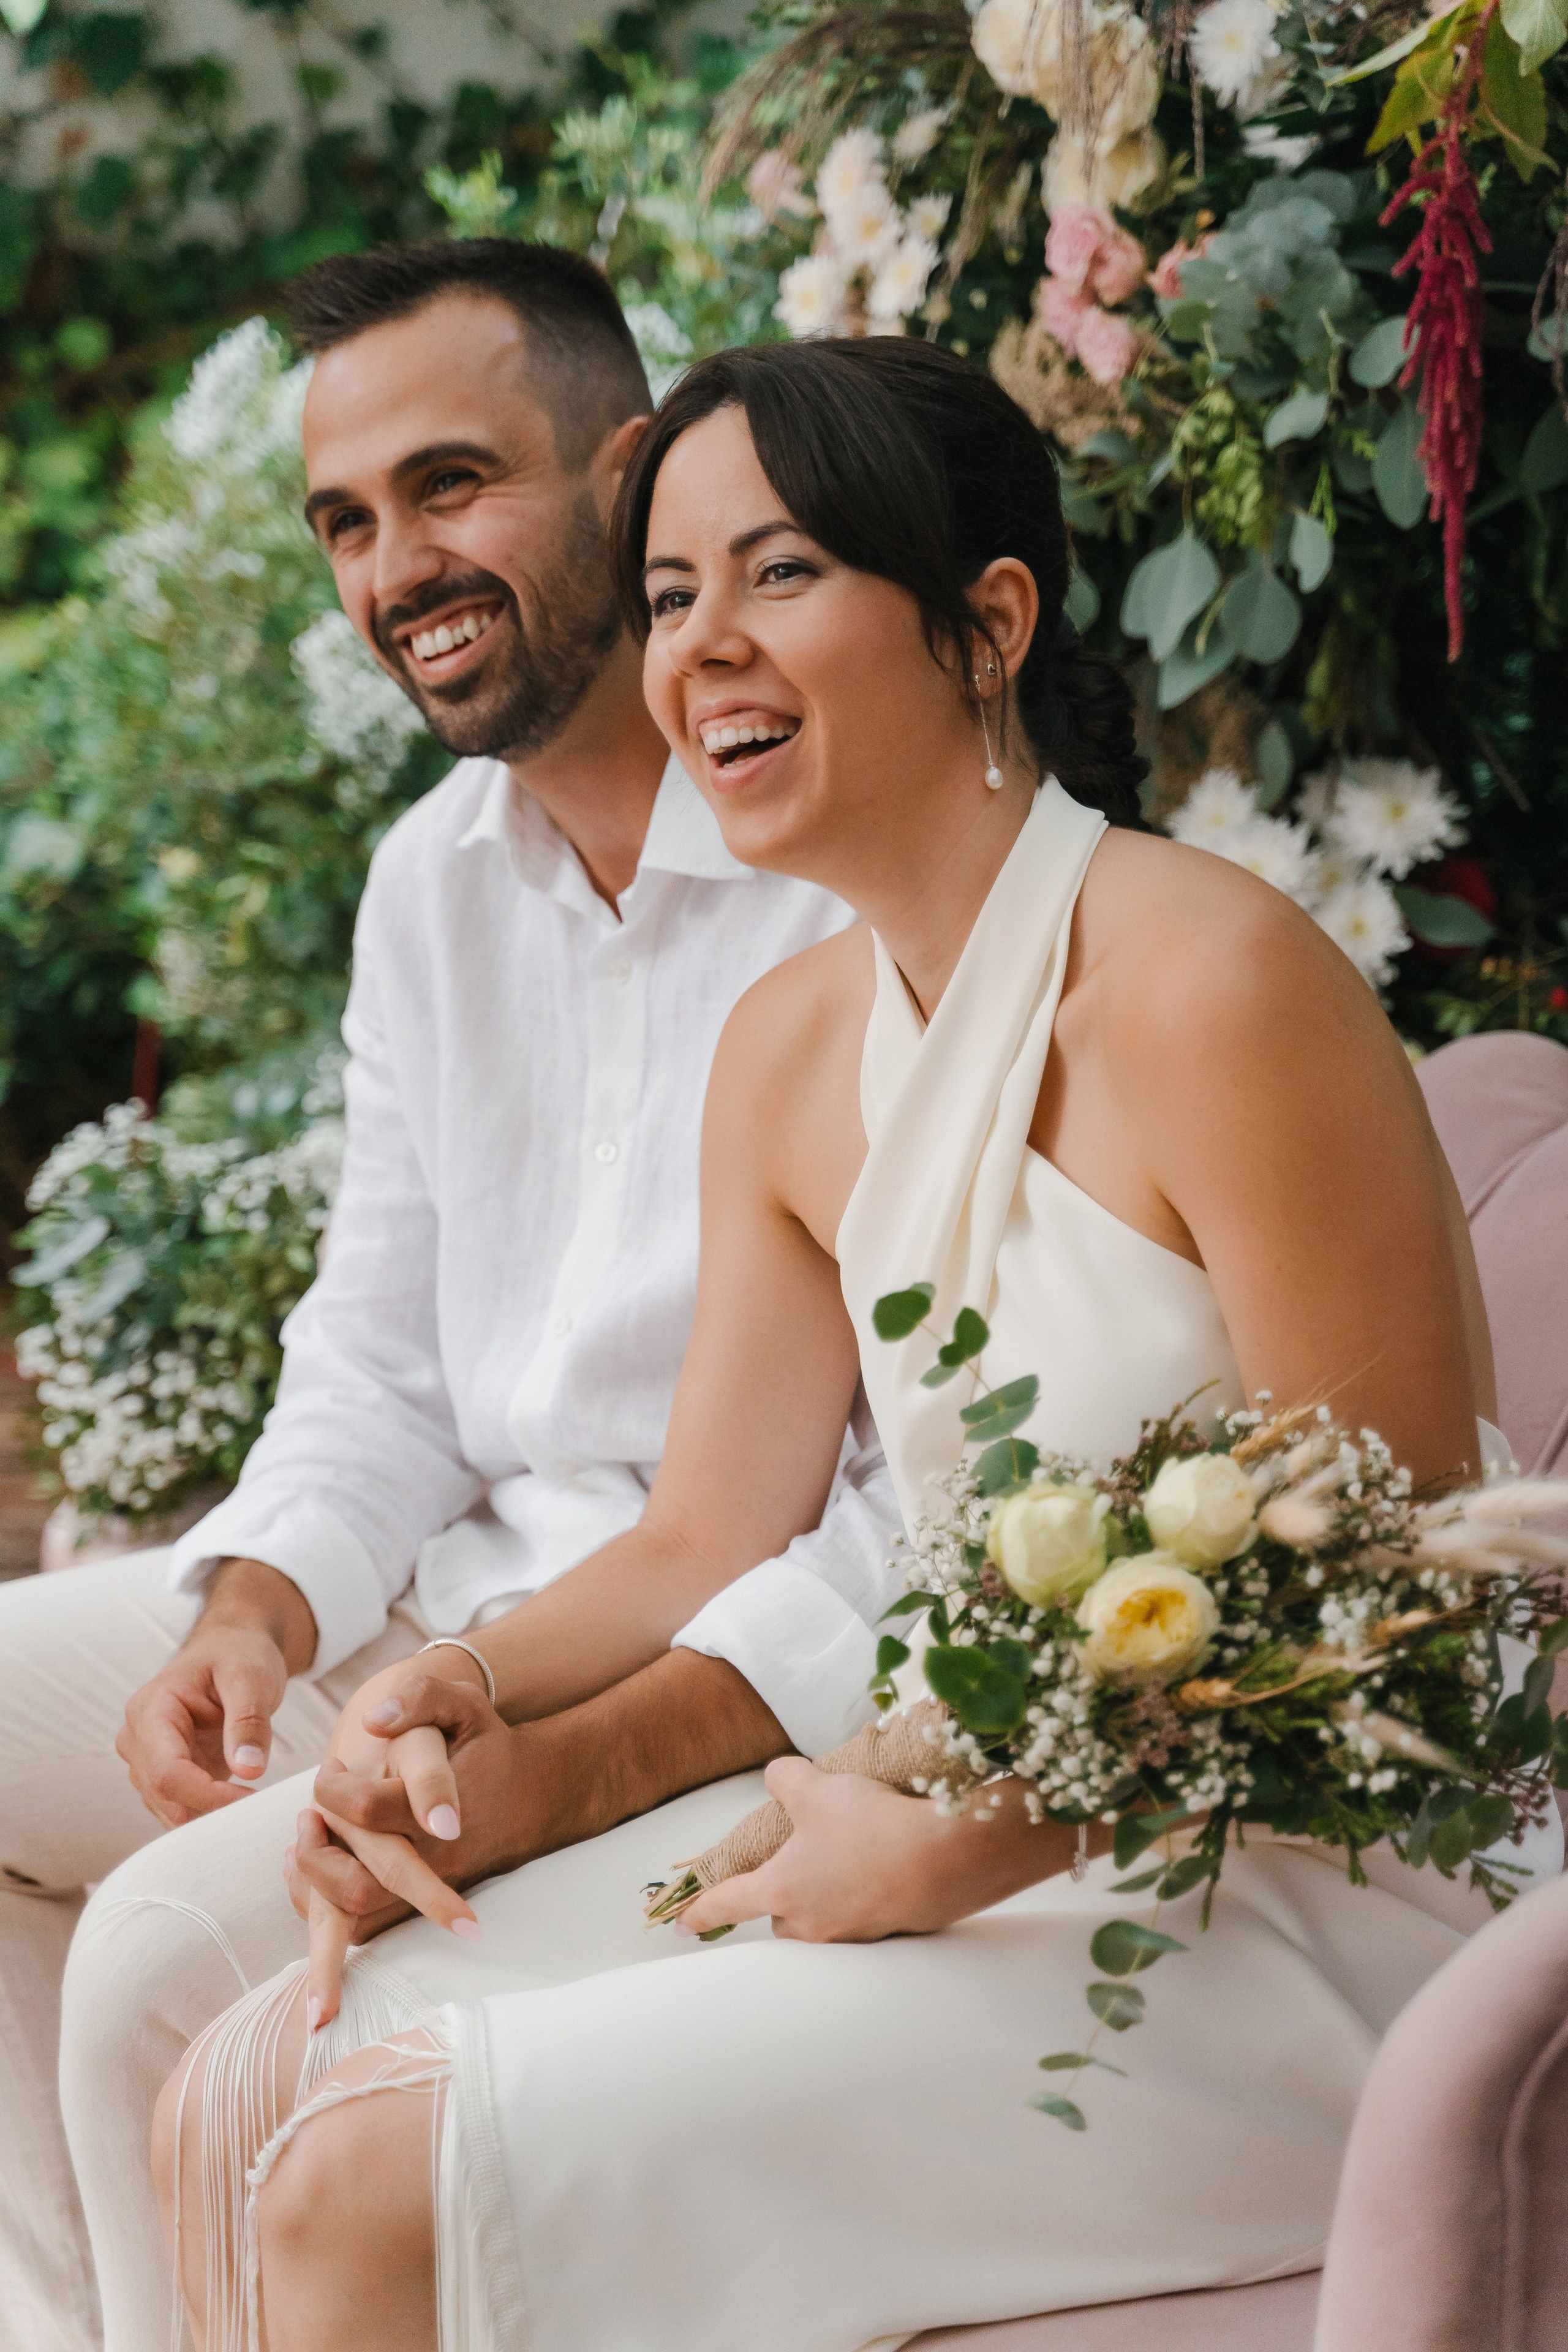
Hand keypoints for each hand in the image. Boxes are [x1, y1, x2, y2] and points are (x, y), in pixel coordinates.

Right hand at [118, 1562, 315, 1826]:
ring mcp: (147, 1760)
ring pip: (170, 1809)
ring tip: (253, 1807)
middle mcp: (138, 1739)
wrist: (229, 1650)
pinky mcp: (164, 1774)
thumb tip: (249, 1771)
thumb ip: (248, 1721)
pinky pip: (180, 1807)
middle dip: (210, 1810)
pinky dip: (208, 1814)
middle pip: (164, 1796)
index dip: (207, 1795)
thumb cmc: (237, 1655)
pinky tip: (239, 1808)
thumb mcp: (251, 1676)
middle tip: (259, 1811)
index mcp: (151, 1710)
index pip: (167, 1771)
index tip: (250, 1801)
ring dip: (209, 1816)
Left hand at [289, 1670, 546, 2023]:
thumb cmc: (489, 1746)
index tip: (333, 1768)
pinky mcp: (425, 1904)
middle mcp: (435, 1858)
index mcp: (438, 1809)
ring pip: (357, 1915)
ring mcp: (430, 1888)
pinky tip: (317, 1865)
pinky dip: (328, 1904)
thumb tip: (371, 1721)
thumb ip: (421, 1698)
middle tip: (310, 1815)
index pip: (367, 1809)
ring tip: (308, 1840)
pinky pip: (367, 1925)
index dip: (333, 1788)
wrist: (534, 1796)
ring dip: (316, 1883)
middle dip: (315, 1854)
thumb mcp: (465, 1704)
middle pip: (357, 1884)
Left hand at [678, 1760, 1097, 1942]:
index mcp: (782, 1891)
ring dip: (828, 1893)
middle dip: (784, 1895)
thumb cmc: (871, 1827)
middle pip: (780, 1916)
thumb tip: (778, 1778)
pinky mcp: (889, 1934)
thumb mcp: (817, 1788)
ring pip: (824, 1918)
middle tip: (802, 1859)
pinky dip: (868, 1894)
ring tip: (853, 1855)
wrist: (946, 1859)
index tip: (682, 1925)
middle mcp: (812, 1922)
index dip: (702, 1911)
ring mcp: (853, 1934)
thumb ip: (784, 1779)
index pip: (729, 1903)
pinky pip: (864, 1916)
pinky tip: (889, 1863)